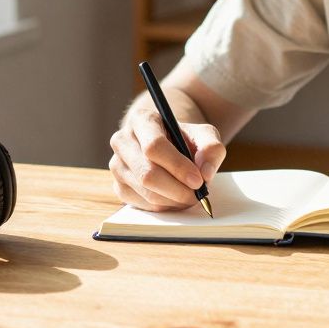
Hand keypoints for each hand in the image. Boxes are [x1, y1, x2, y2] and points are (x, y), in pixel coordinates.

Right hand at [108, 105, 225, 211]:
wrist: (167, 145)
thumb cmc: (184, 139)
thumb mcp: (204, 135)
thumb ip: (211, 148)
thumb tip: (205, 173)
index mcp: (142, 120)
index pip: (154, 146)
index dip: (177, 166)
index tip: (198, 180)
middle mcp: (122, 141)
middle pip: (147, 174)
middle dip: (177, 189)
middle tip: (198, 195)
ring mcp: (117, 165)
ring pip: (146, 192)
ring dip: (173, 200)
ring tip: (190, 195)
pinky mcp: (118, 186)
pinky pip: (142, 204)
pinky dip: (164, 206)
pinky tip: (175, 198)